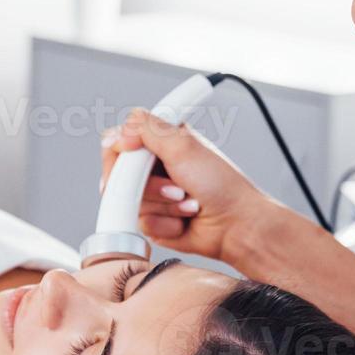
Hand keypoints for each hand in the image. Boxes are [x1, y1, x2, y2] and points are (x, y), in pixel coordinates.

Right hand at [100, 109, 282, 263]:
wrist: (235, 225)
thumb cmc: (221, 185)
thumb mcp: (184, 147)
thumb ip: (149, 130)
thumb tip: (121, 130)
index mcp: (160, 141)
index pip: (118, 141)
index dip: (122, 151)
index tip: (135, 156)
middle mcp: (153, 167)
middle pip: (118, 174)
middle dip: (148, 184)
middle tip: (175, 185)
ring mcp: (152, 195)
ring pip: (129, 201)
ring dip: (162, 205)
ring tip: (187, 202)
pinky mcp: (153, 220)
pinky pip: (141, 223)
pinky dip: (165, 223)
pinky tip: (185, 220)